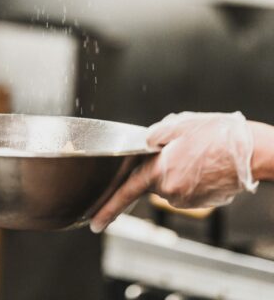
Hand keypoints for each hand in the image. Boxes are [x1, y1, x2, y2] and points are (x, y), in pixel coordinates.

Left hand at [90, 112, 257, 232]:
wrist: (250, 151)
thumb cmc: (217, 135)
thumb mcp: (178, 124)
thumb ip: (154, 135)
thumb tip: (143, 142)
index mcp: (160, 170)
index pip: (127, 192)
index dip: (108, 208)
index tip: (95, 222)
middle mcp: (171, 190)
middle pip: (153, 182)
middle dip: (162, 168)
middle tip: (183, 151)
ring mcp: (187, 200)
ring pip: (172, 185)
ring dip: (178, 172)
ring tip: (197, 155)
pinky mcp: (202, 203)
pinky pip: (187, 190)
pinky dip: (191, 179)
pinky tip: (204, 165)